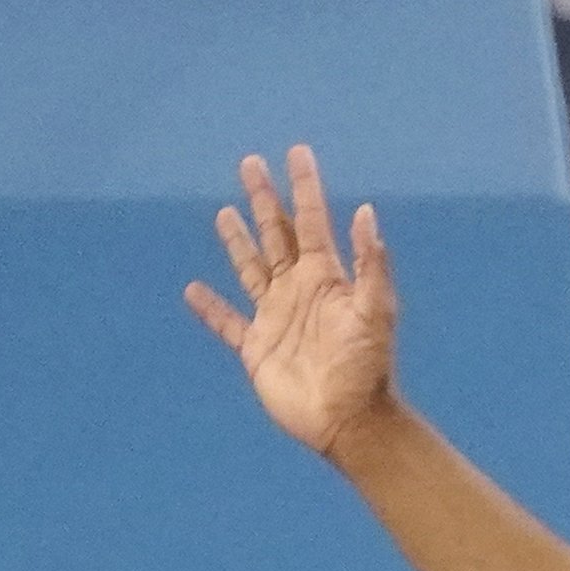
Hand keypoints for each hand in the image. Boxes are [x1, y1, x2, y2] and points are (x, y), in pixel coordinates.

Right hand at [186, 145, 402, 460]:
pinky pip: (227, 322)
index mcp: (327, 278)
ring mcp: (276, 318)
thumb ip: (370, 263)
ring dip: (238, 241)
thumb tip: (367, 212)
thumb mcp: (376, 310)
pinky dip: (209, 308)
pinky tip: (193, 290)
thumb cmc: (368, 366)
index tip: (297, 152)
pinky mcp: (255, 348)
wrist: (350, 418)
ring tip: (225, 212)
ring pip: (251, 268)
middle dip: (264, 199)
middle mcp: (299, 291)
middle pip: (276, 234)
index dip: (305, 187)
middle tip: (249, 163)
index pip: (312, 221)